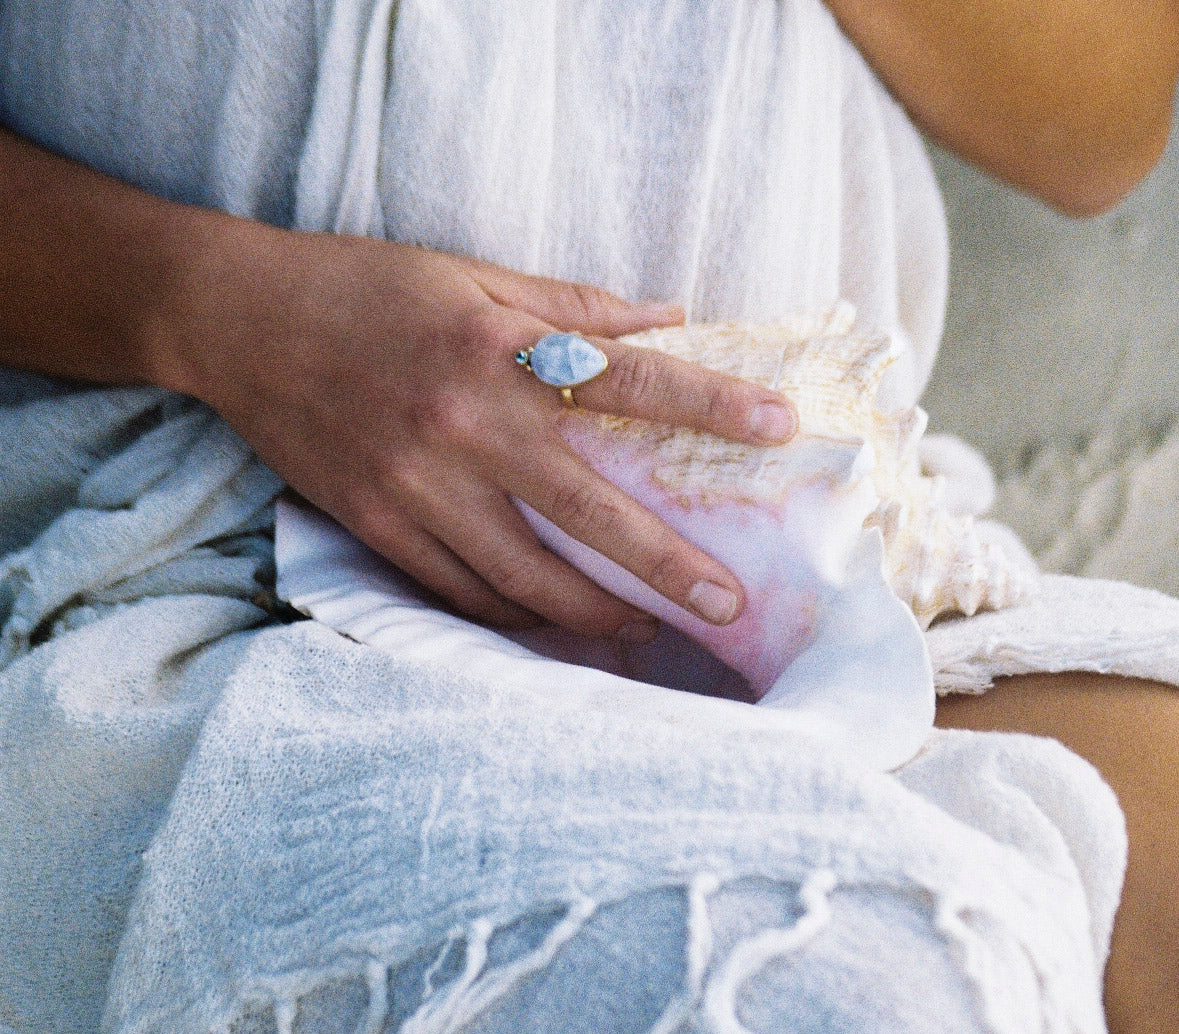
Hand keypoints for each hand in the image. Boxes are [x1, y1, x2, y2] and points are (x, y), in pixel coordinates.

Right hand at [167, 231, 797, 636]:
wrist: (239, 321)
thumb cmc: (364, 288)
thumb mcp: (472, 276)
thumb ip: (572, 306)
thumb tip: (669, 316)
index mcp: (497, 350)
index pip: (628, 382)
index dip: (711, 404)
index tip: (781, 429)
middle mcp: (464, 425)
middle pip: (589, 511)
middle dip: (667, 565)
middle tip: (728, 607)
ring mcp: (418, 486)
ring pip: (524, 577)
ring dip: (595, 613)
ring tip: (649, 634)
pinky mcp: (378, 524)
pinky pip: (459, 590)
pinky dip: (514, 616)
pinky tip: (557, 628)